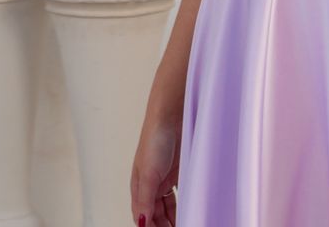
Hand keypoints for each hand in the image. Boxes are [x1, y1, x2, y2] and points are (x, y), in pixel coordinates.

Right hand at [130, 112, 179, 226]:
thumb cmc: (155, 137)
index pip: (143, 217)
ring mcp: (166, 178)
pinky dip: (182, 206)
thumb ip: (145, 199)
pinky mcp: (180, 171)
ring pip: (167, 207)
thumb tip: (141, 222)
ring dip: (172, 219)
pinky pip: (179, 195)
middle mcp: (152, 184)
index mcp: (140, 187)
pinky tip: (189, 211)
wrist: (172, 112)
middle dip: (163, 225)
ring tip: (184, 225)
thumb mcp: (148, 172)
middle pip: (155, 215)